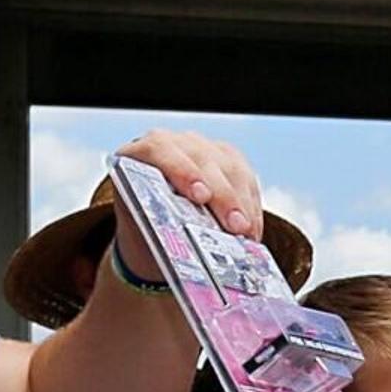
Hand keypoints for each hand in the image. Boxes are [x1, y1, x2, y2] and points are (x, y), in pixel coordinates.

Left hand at [109, 127, 264, 240]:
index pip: (161, 151)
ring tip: (248, 233)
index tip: (201, 196)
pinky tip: (252, 229)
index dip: (183, 172)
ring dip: (242, 204)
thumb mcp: (138, 227)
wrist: (152, 221)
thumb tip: (176, 247)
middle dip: (223, 196)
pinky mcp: (229, 160)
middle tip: (236, 226)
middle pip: (203, 161)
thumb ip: (151, 229)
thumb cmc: (142, 223)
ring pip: (231, 169)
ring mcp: (205, 149)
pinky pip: (246, 179)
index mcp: (142, 153)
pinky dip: (250, 207)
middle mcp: (175, 144)